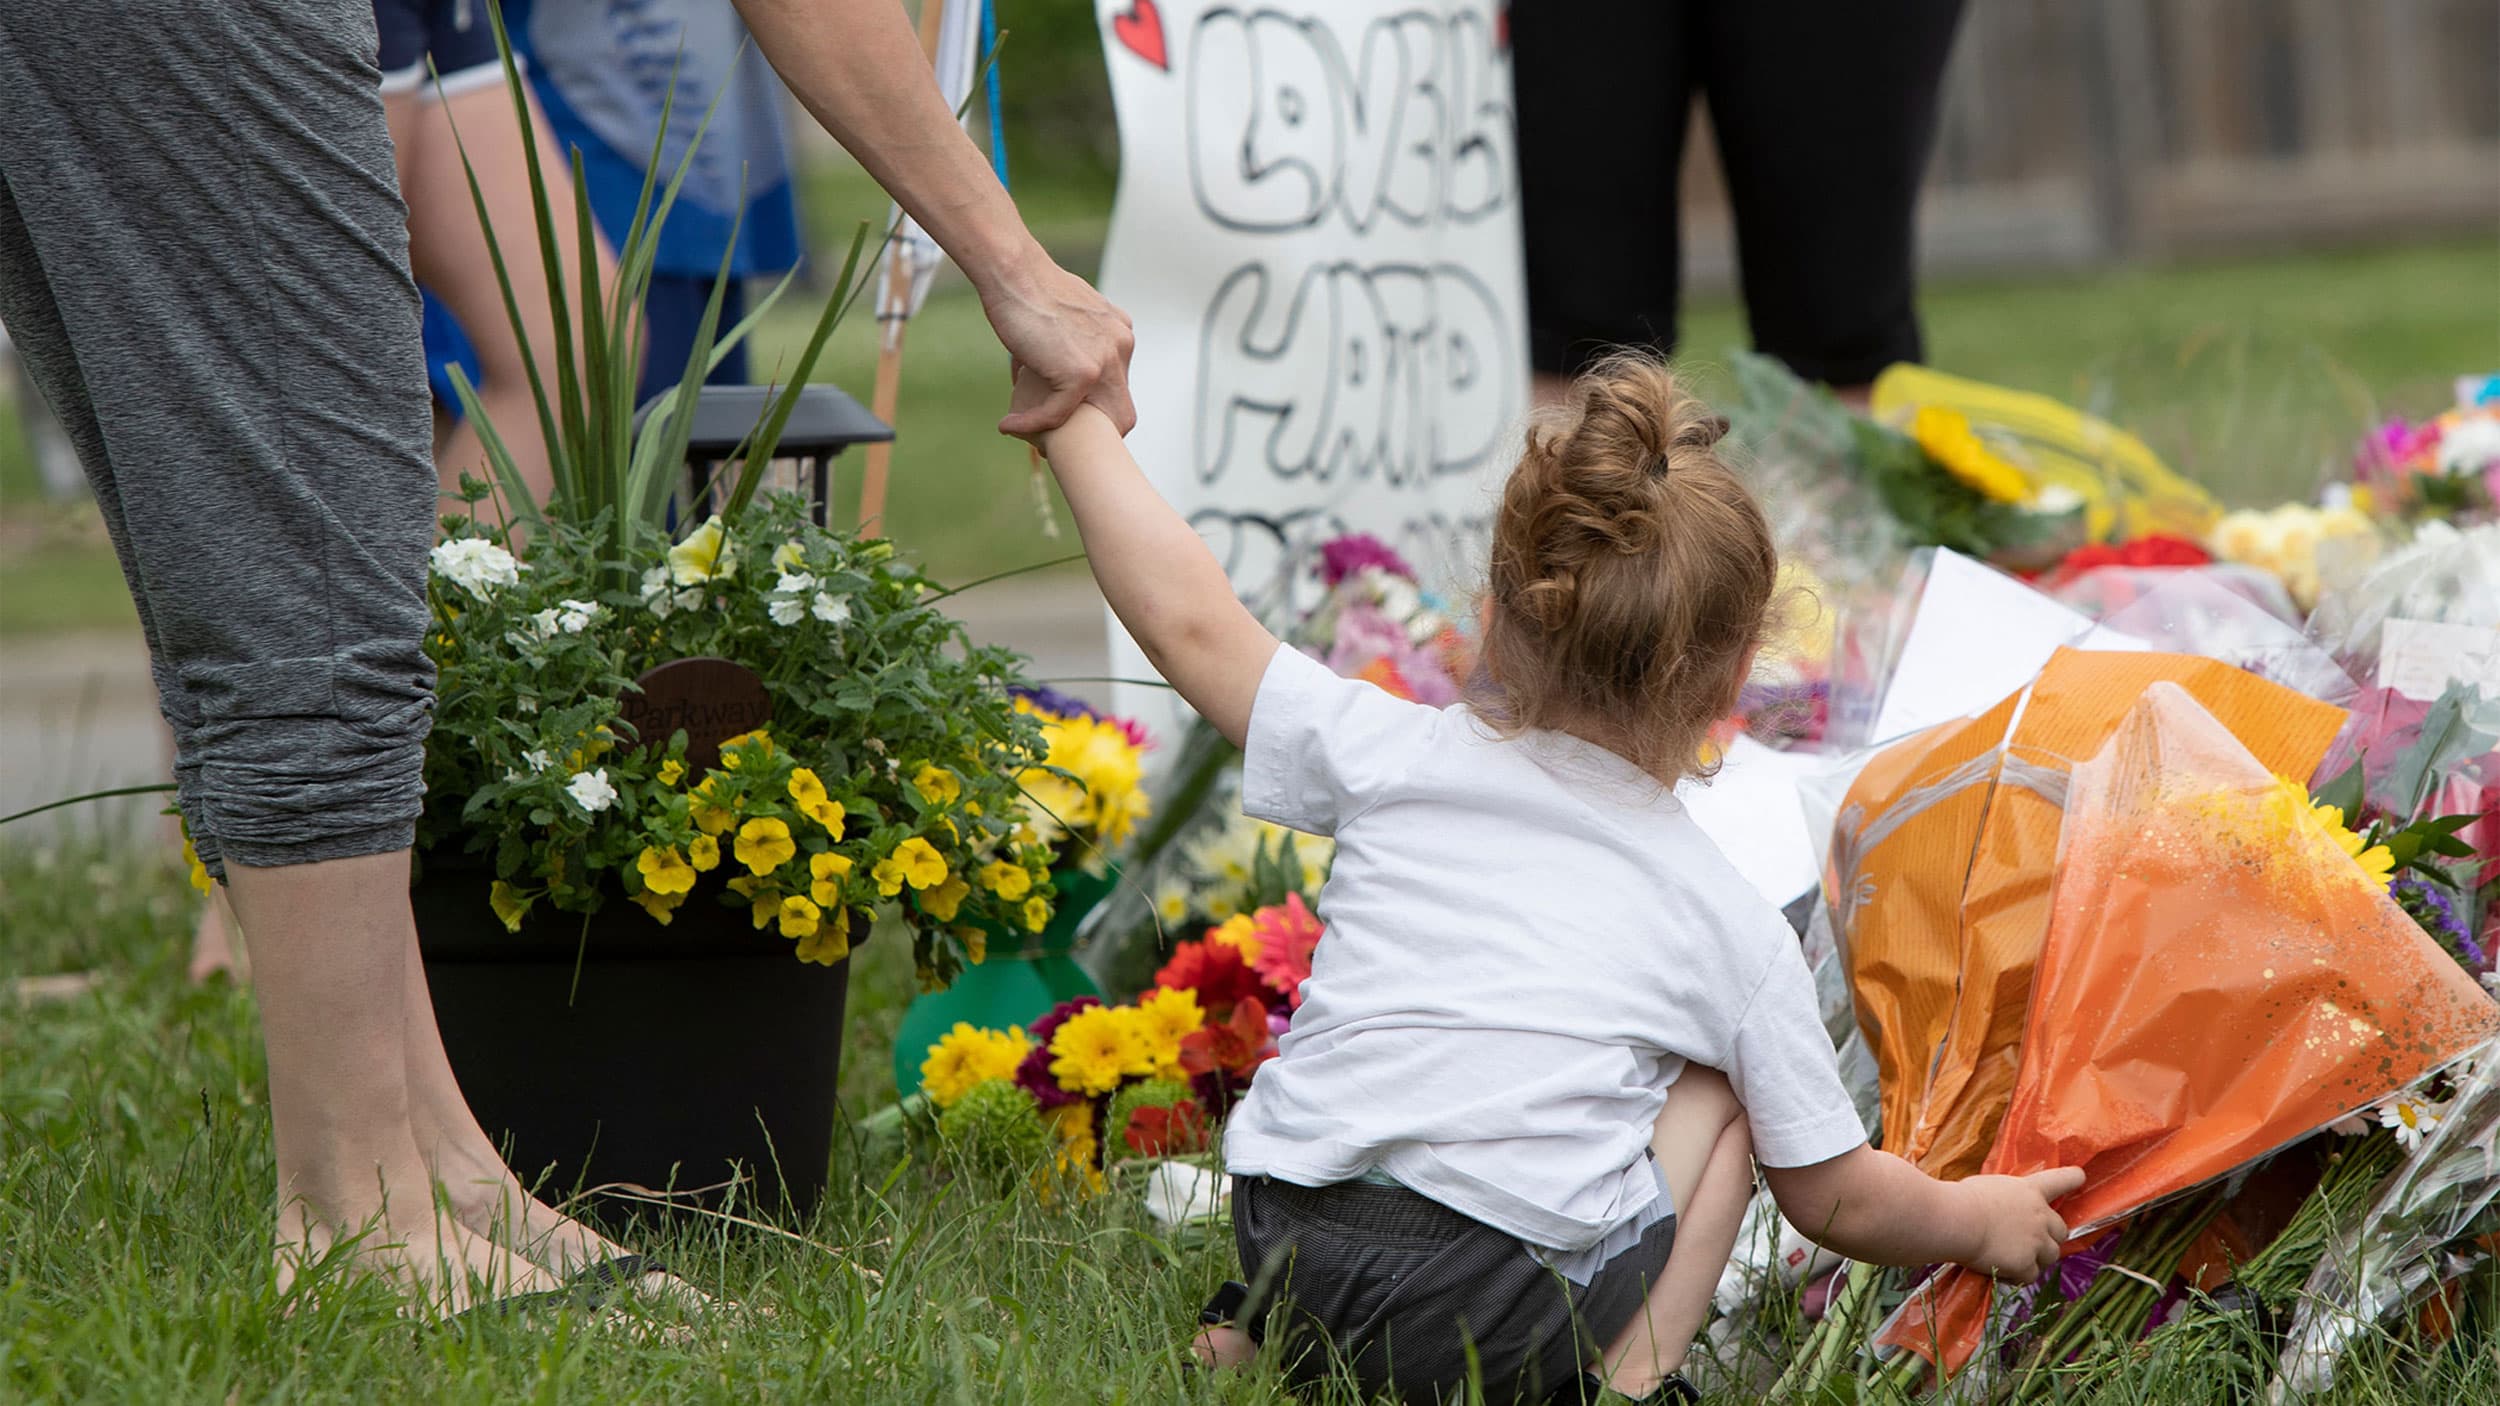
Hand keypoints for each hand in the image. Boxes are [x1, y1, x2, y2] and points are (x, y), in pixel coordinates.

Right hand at [983, 260, 1135, 437]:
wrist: (1014, 271)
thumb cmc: (1027, 290)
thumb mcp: (1063, 320)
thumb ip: (1068, 348)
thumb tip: (1043, 379)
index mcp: (1120, 335)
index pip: (1119, 389)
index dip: (1095, 410)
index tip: (1068, 419)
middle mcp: (1121, 347)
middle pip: (1121, 414)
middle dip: (1092, 434)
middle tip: (1054, 441)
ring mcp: (1105, 361)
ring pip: (1096, 423)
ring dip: (1064, 436)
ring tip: (1034, 440)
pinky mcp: (1081, 373)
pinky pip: (1057, 415)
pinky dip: (1031, 425)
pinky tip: (1009, 424)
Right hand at [1954, 1167, 2082, 1284]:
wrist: (1956, 1221)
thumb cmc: (1961, 1200)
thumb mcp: (1986, 1188)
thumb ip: (2003, 1199)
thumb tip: (1998, 1210)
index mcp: (2029, 1191)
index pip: (2060, 1180)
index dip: (2072, 1178)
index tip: (2080, 1176)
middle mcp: (2039, 1215)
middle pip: (2061, 1230)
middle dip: (2050, 1237)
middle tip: (2030, 1241)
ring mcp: (2036, 1241)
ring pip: (2051, 1256)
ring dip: (2036, 1259)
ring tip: (2012, 1259)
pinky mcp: (2026, 1264)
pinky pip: (2029, 1276)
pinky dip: (2017, 1276)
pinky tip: (2000, 1272)